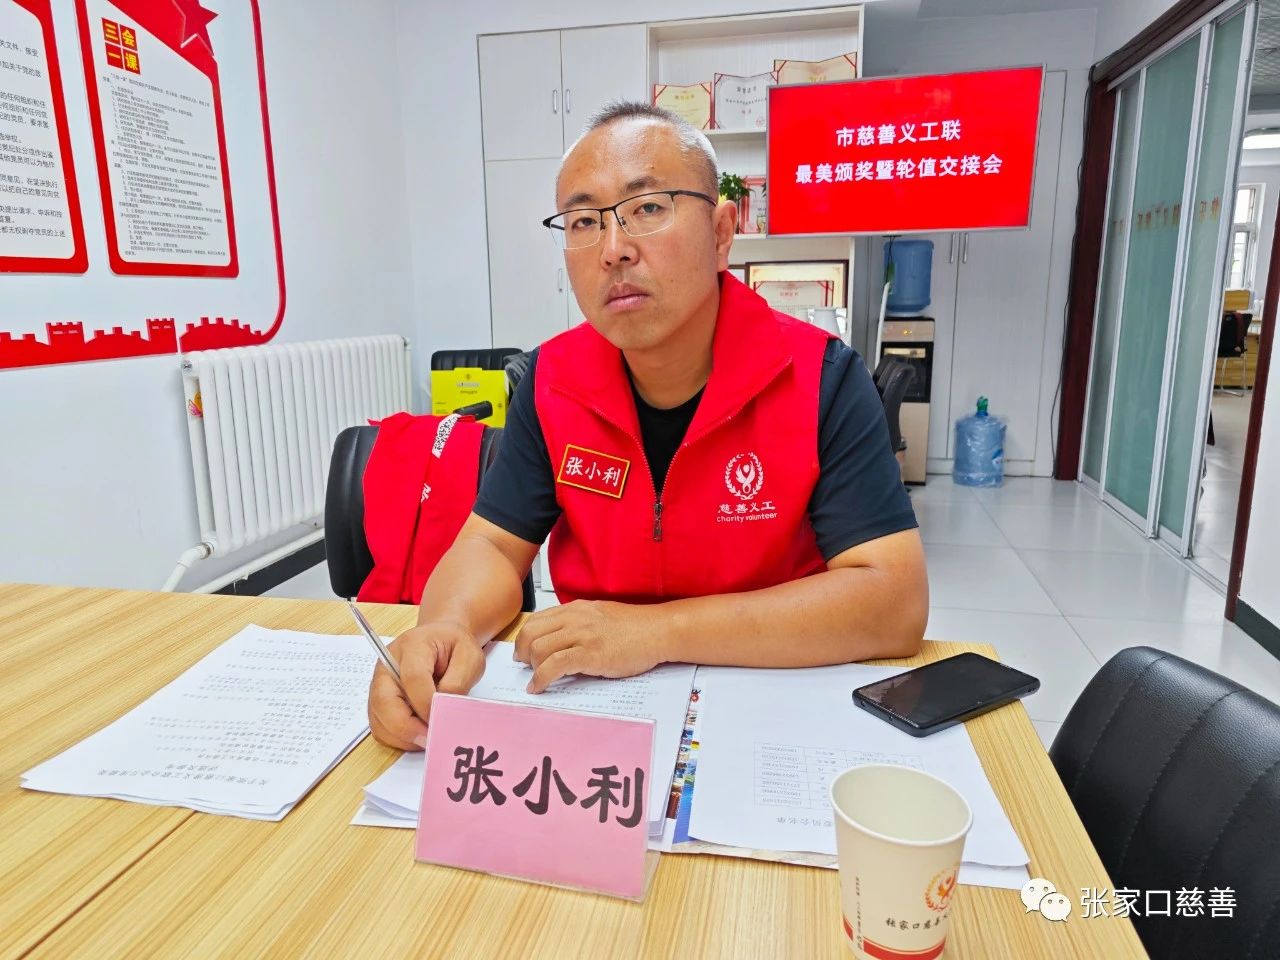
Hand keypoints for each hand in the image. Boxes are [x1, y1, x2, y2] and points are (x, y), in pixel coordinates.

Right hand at [367, 621, 485, 749]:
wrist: (442, 641)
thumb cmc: (454, 647)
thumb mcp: (469, 657)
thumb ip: (458, 682)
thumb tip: (442, 709)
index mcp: (412, 646)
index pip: (413, 678)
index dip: (426, 704)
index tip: (443, 719)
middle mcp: (388, 664)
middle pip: (385, 701)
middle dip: (407, 727)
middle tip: (431, 739)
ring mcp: (379, 684)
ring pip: (379, 719)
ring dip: (404, 736)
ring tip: (429, 736)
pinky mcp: (379, 701)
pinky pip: (381, 727)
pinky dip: (399, 738)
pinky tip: (419, 735)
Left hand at [513, 600, 663, 692]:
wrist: (658, 631)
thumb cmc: (635, 628)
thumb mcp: (600, 616)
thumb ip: (579, 624)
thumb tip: (560, 640)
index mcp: (576, 609)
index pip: (537, 619)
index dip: (525, 638)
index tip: (524, 651)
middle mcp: (574, 618)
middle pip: (530, 632)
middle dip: (522, 651)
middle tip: (525, 665)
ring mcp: (581, 635)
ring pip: (538, 648)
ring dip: (532, 667)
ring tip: (537, 677)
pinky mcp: (589, 653)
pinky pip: (553, 665)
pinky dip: (541, 678)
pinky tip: (539, 687)